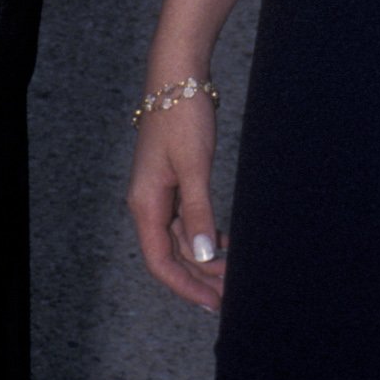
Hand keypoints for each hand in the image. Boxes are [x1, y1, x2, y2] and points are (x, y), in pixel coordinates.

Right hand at [125, 89, 225, 311]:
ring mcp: (160, 192)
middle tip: (231, 293)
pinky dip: (204, 235)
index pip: (160, 261)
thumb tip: (201, 257)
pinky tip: (223, 242)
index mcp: (146, 202)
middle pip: (170, 254)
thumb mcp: (194, 167)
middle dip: (199, 276)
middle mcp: (148, 202)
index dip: (185, 286)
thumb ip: (198, 213)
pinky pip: (186, 220)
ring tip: (233, 272)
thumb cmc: (181, 116)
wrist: (179, 77)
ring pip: (180, 238)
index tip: (213, 302)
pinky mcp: (174, 180)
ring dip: (204, 258)